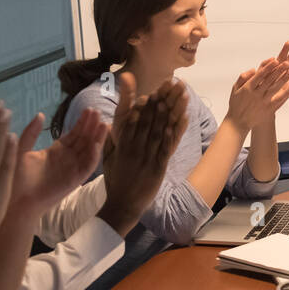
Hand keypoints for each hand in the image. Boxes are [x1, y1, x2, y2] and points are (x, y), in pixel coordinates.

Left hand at [8, 109, 106, 215]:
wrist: (16, 201)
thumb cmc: (16, 179)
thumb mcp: (21, 150)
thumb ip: (31, 133)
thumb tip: (40, 114)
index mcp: (56, 152)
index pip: (73, 134)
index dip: (82, 122)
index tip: (88, 109)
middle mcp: (67, 159)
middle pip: (84, 139)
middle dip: (91, 125)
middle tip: (97, 110)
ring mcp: (72, 169)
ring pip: (90, 151)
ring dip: (97, 138)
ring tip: (103, 123)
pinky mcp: (75, 180)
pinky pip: (87, 166)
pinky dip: (93, 155)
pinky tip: (96, 144)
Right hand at [98, 73, 188, 234]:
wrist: (122, 204)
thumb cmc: (115, 180)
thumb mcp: (108, 156)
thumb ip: (111, 139)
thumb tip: (110, 122)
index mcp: (123, 143)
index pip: (134, 118)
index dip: (146, 103)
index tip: (154, 90)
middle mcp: (135, 147)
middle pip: (150, 119)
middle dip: (162, 100)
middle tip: (172, 84)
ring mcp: (147, 156)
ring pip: (160, 129)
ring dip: (171, 110)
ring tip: (180, 95)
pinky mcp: (158, 167)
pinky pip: (167, 146)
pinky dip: (173, 132)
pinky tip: (181, 119)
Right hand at [225, 46, 288, 130]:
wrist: (238, 122)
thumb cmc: (236, 103)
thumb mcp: (235, 88)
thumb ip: (243, 77)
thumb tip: (254, 69)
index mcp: (248, 88)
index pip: (260, 75)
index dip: (268, 67)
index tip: (275, 59)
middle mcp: (256, 94)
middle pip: (269, 80)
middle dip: (278, 70)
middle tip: (286, 62)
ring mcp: (263, 102)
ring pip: (275, 88)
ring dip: (283, 79)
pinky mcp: (269, 109)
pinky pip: (279, 100)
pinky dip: (286, 93)